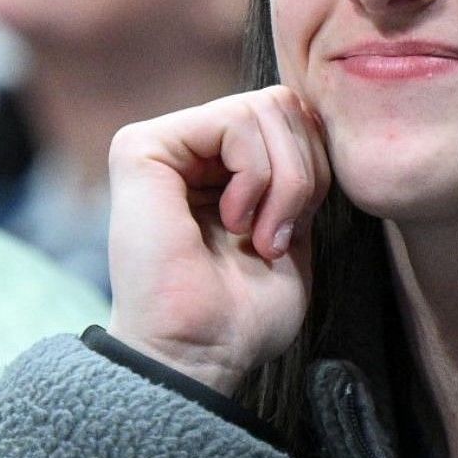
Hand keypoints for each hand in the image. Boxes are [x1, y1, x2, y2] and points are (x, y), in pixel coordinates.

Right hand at [105, 86, 329, 395]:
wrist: (202, 355)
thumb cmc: (243, 312)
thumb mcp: (294, 227)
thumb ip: (299, 168)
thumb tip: (317, 113)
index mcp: (221, 165)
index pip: (294, 116)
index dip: (316, 168)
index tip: (295, 230)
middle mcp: (188, 147)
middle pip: (284, 103)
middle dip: (303, 172)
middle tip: (276, 234)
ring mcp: (163, 144)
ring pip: (267, 107)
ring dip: (284, 182)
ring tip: (254, 235)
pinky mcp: (140, 147)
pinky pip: (236, 120)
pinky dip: (257, 176)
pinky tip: (232, 220)